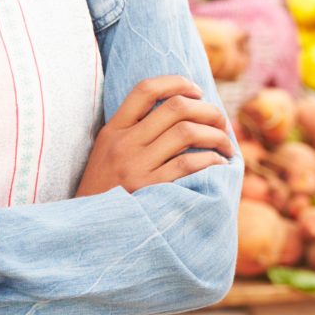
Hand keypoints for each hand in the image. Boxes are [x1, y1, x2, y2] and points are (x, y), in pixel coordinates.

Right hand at [76, 76, 234, 196]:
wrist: (88, 232)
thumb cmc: (105, 191)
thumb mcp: (106, 154)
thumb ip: (132, 132)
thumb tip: (181, 110)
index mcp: (112, 131)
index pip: (145, 89)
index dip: (176, 82)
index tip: (197, 90)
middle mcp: (124, 144)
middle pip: (175, 107)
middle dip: (208, 110)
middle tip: (221, 121)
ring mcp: (135, 167)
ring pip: (186, 132)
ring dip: (216, 135)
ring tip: (226, 144)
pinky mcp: (149, 190)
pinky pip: (188, 164)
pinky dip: (210, 159)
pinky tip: (218, 164)